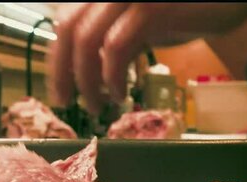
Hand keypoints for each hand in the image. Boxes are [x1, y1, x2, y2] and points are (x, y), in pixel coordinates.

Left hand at [47, 3, 246, 113]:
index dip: (57, 58)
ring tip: (96, 106)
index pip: (65, 22)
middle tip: (65, 102)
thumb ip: (113, 34)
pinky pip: (117, 49)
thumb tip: (86, 69)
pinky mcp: (152, 7)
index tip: (60, 86)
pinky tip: (121, 94)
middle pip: (69, 29)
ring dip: (87, 80)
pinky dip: (113, 77)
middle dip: (62, 72)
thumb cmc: (189, 7)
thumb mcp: (143, 19)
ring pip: (88, 40)